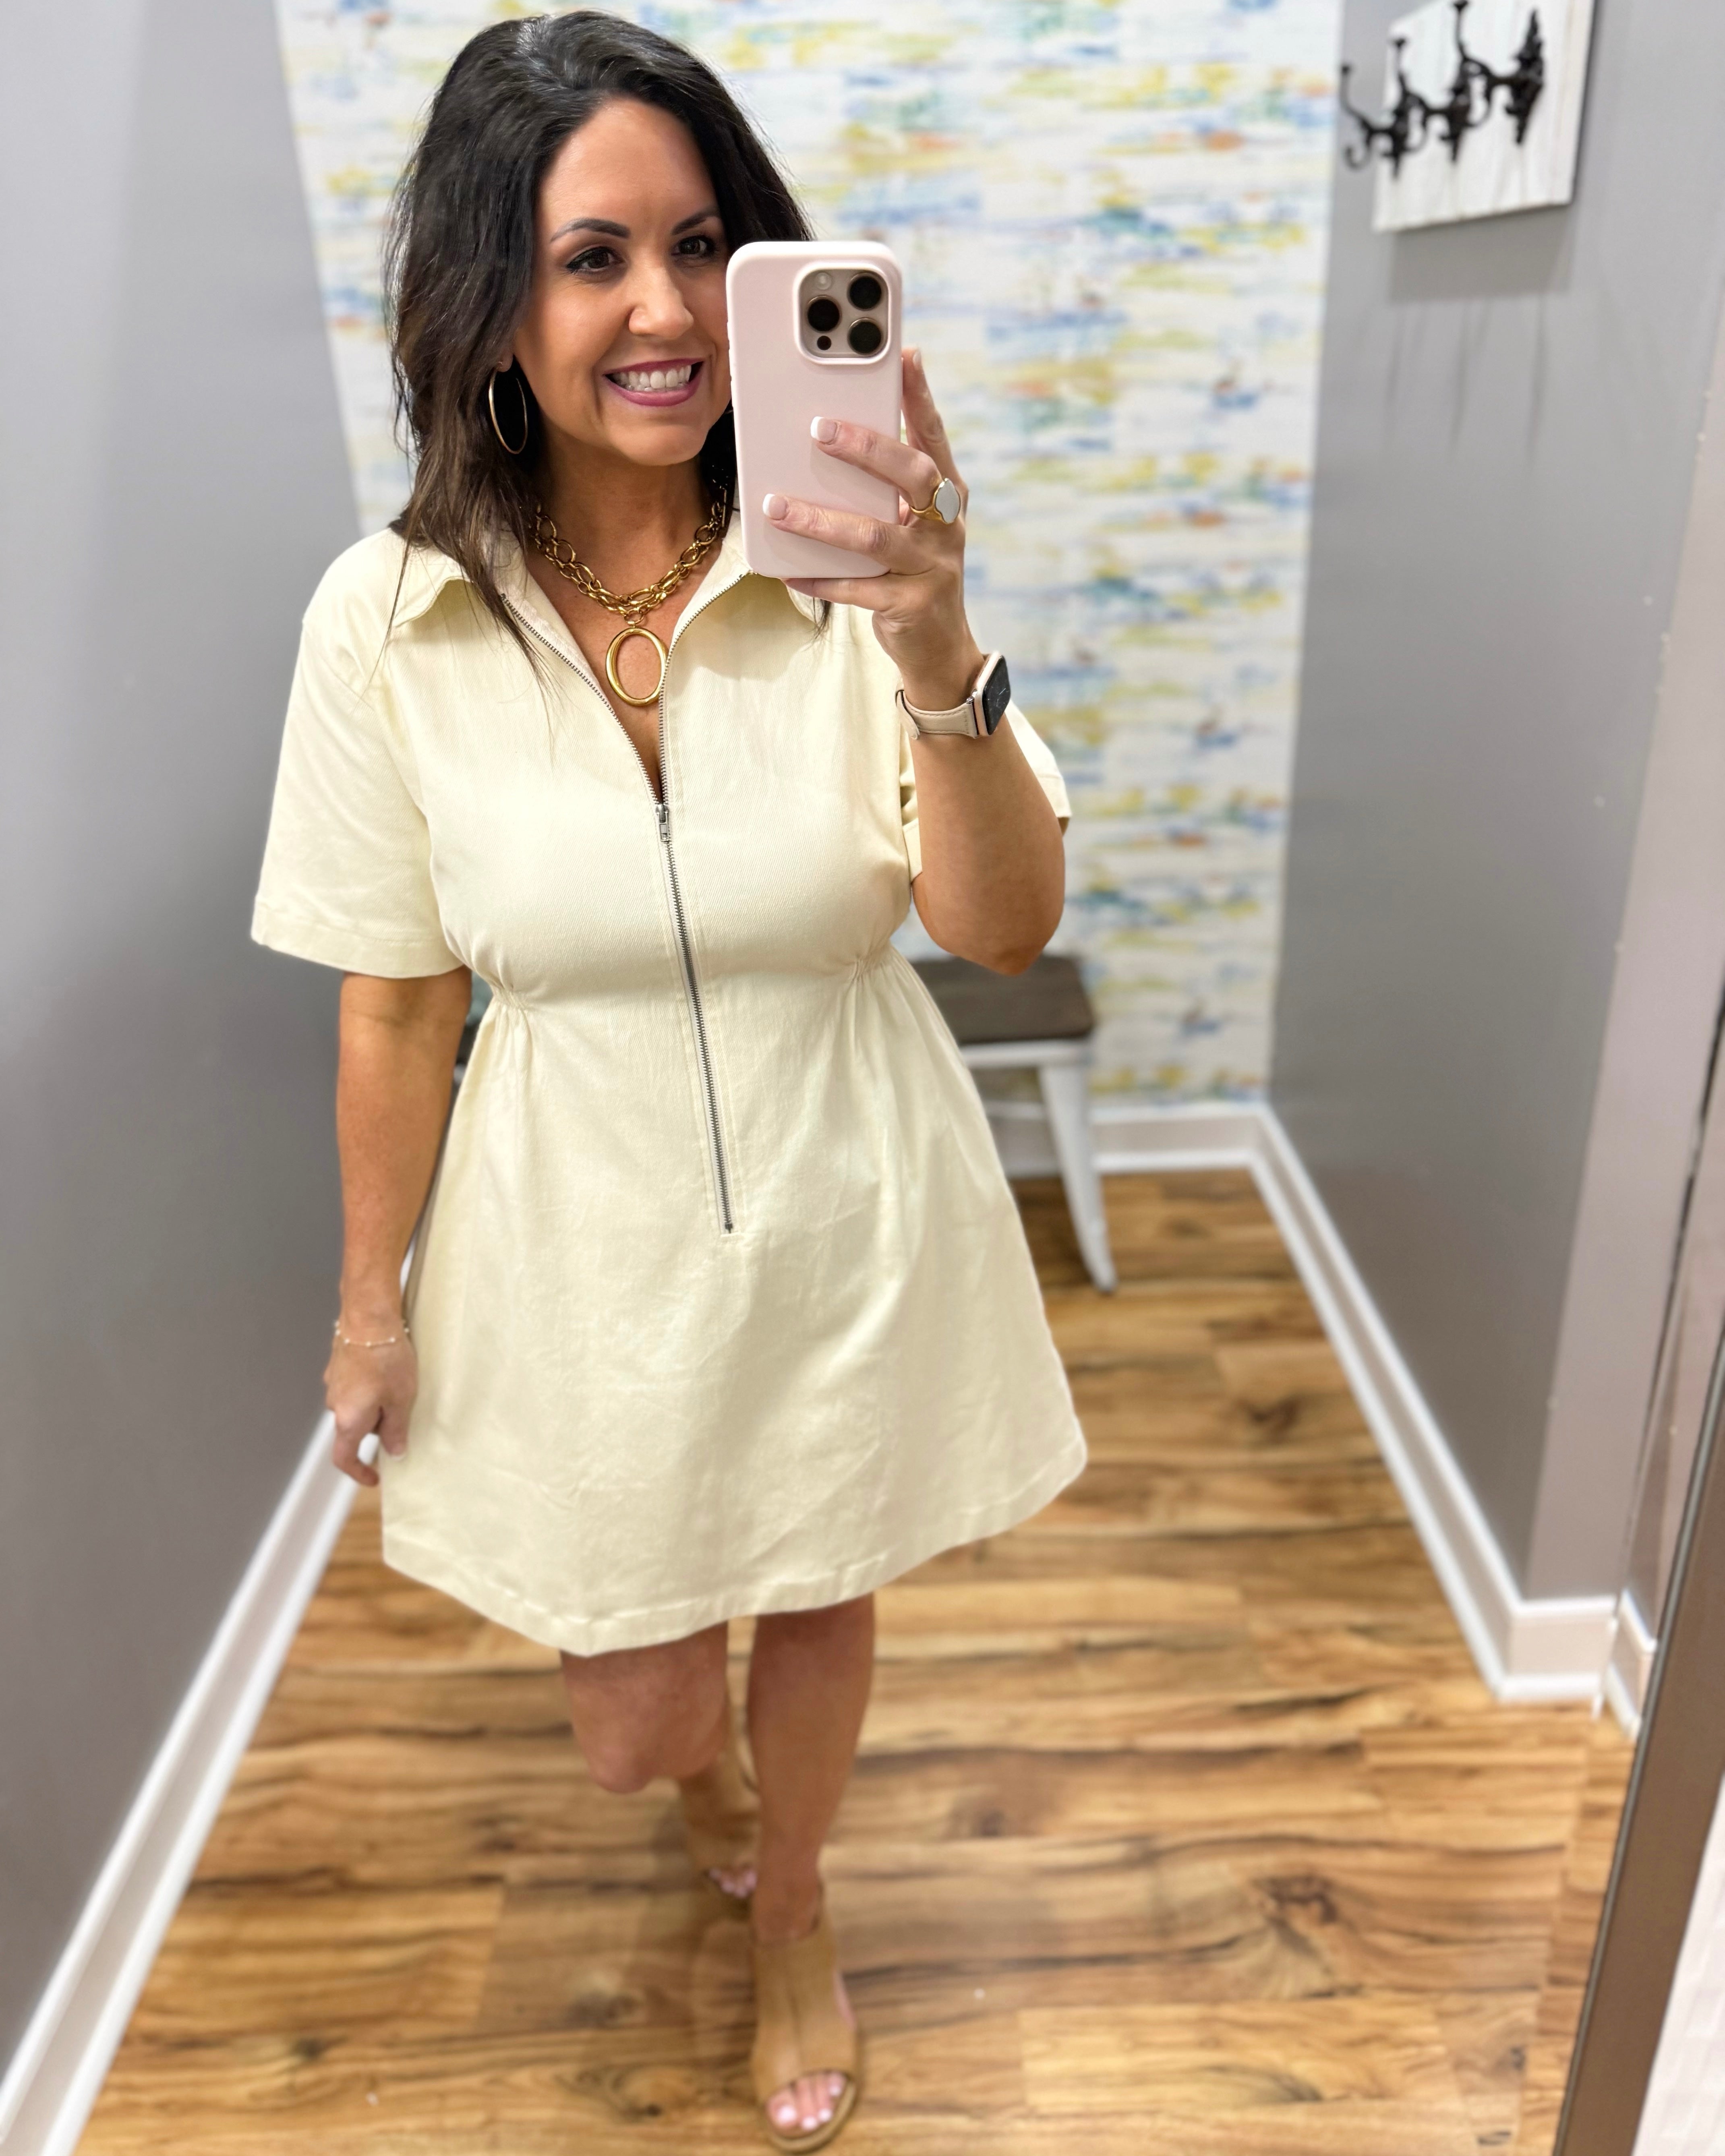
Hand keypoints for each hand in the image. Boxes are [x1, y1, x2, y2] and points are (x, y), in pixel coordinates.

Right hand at [323, 1325, 417, 1487]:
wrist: (368, 1317)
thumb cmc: (386, 1359)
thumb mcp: (400, 1400)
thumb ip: (396, 1430)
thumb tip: (394, 1454)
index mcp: (348, 1420)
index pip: (344, 1457)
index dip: (358, 1472)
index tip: (375, 1477)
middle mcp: (335, 1405)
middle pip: (356, 1428)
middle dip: (379, 1426)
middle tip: (404, 1410)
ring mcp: (334, 1384)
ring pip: (357, 1405)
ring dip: (376, 1403)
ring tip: (399, 1384)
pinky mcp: (338, 1366)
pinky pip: (354, 1386)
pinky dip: (370, 1386)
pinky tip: (386, 1369)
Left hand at [769, 348, 983, 710]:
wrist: (939, 647)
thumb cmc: (914, 570)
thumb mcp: (911, 522)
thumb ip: (886, 485)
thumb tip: (832, 433)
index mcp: (949, 496)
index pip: (935, 437)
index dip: (922, 397)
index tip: (905, 355)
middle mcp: (947, 526)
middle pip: (913, 476)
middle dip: (868, 448)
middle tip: (819, 429)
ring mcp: (932, 567)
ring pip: (874, 536)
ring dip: (821, 520)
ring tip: (777, 506)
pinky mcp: (909, 605)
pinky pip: (857, 589)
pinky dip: (820, 578)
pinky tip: (787, 569)